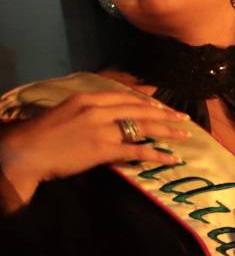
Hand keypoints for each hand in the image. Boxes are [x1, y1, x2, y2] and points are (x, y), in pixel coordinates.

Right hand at [0, 90, 189, 206]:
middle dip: (164, 114)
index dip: (147, 102)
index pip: (124, 97)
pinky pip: (138, 151)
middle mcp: (97, 110)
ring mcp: (102, 130)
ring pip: (143, 127)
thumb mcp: (65, 113)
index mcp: (87, 99)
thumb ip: (87, 112)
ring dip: (167, 131)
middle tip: (183, 119)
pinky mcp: (104, 150)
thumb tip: (107, 117)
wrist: (27, 151)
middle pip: (139, 109)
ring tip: (185, 135)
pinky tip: (171, 158)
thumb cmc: (42, 135)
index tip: (163, 106)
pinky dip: (157, 155)